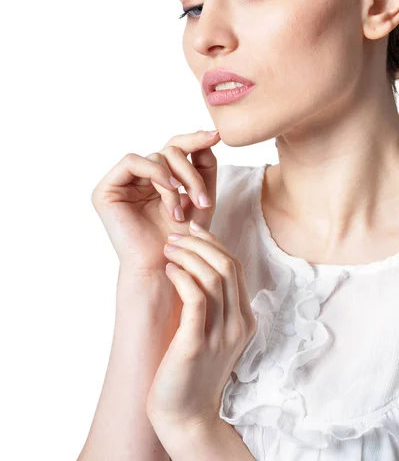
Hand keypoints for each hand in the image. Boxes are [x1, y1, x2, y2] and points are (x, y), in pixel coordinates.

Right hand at [90, 129, 220, 272]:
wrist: (167, 269)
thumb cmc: (185, 240)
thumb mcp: (201, 198)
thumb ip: (204, 167)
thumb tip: (208, 136)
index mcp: (158, 180)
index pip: (175, 148)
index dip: (194, 139)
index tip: (216, 136)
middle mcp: (139, 179)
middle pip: (169, 150)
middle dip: (191, 173)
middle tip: (203, 200)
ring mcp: (122, 184)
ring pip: (156, 156)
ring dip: (177, 181)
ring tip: (182, 210)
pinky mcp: (106, 190)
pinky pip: (131, 161)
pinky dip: (155, 173)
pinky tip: (169, 191)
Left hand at [146, 219, 256, 431]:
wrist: (185, 416)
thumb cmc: (190, 370)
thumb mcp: (209, 332)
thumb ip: (210, 303)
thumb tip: (194, 264)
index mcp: (244, 320)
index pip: (236, 267)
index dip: (215, 243)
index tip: (193, 229)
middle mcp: (238, 325)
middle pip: (228, 266)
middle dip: (201, 243)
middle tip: (176, 235)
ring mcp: (221, 335)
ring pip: (214, 277)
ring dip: (189, 255)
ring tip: (168, 249)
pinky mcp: (197, 344)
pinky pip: (196, 298)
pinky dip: (182, 277)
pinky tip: (168, 270)